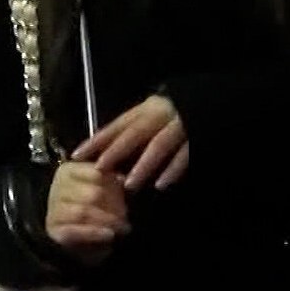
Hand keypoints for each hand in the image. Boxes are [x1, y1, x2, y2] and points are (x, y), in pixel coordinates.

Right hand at [46, 162, 129, 264]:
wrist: (76, 239)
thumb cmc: (93, 209)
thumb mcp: (103, 190)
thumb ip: (110, 182)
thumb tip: (122, 179)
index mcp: (68, 170)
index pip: (96, 173)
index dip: (115, 184)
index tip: (128, 193)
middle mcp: (57, 187)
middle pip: (92, 193)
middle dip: (114, 205)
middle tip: (126, 214)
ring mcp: (53, 209)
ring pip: (83, 211)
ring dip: (107, 220)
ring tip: (123, 227)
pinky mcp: (53, 230)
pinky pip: (75, 231)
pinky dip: (94, 233)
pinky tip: (109, 235)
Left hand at [71, 95, 188, 191]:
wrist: (212, 104)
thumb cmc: (173, 118)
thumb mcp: (151, 117)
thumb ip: (131, 132)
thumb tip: (101, 153)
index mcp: (146, 109)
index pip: (118, 125)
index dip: (97, 140)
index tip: (77, 156)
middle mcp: (160, 114)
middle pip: (135, 133)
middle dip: (116, 150)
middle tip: (100, 169)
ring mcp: (179, 125)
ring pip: (159, 145)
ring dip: (143, 165)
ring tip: (129, 185)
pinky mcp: (197, 137)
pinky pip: (184, 155)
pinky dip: (172, 170)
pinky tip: (161, 185)